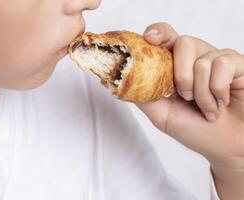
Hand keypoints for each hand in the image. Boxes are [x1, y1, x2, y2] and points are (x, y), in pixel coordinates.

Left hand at [137, 22, 243, 199]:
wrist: (226, 147)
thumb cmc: (196, 131)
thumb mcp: (163, 115)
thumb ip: (144, 97)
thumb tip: (122, 84)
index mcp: (178, 67)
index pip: (167, 38)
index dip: (158, 33)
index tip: (149, 38)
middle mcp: (197, 59)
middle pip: (183, 43)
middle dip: (181, 75)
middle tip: (186, 98)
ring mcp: (218, 60)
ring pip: (202, 60)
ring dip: (201, 92)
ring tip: (207, 109)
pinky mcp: (238, 65)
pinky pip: (223, 65)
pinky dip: (218, 90)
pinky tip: (222, 103)